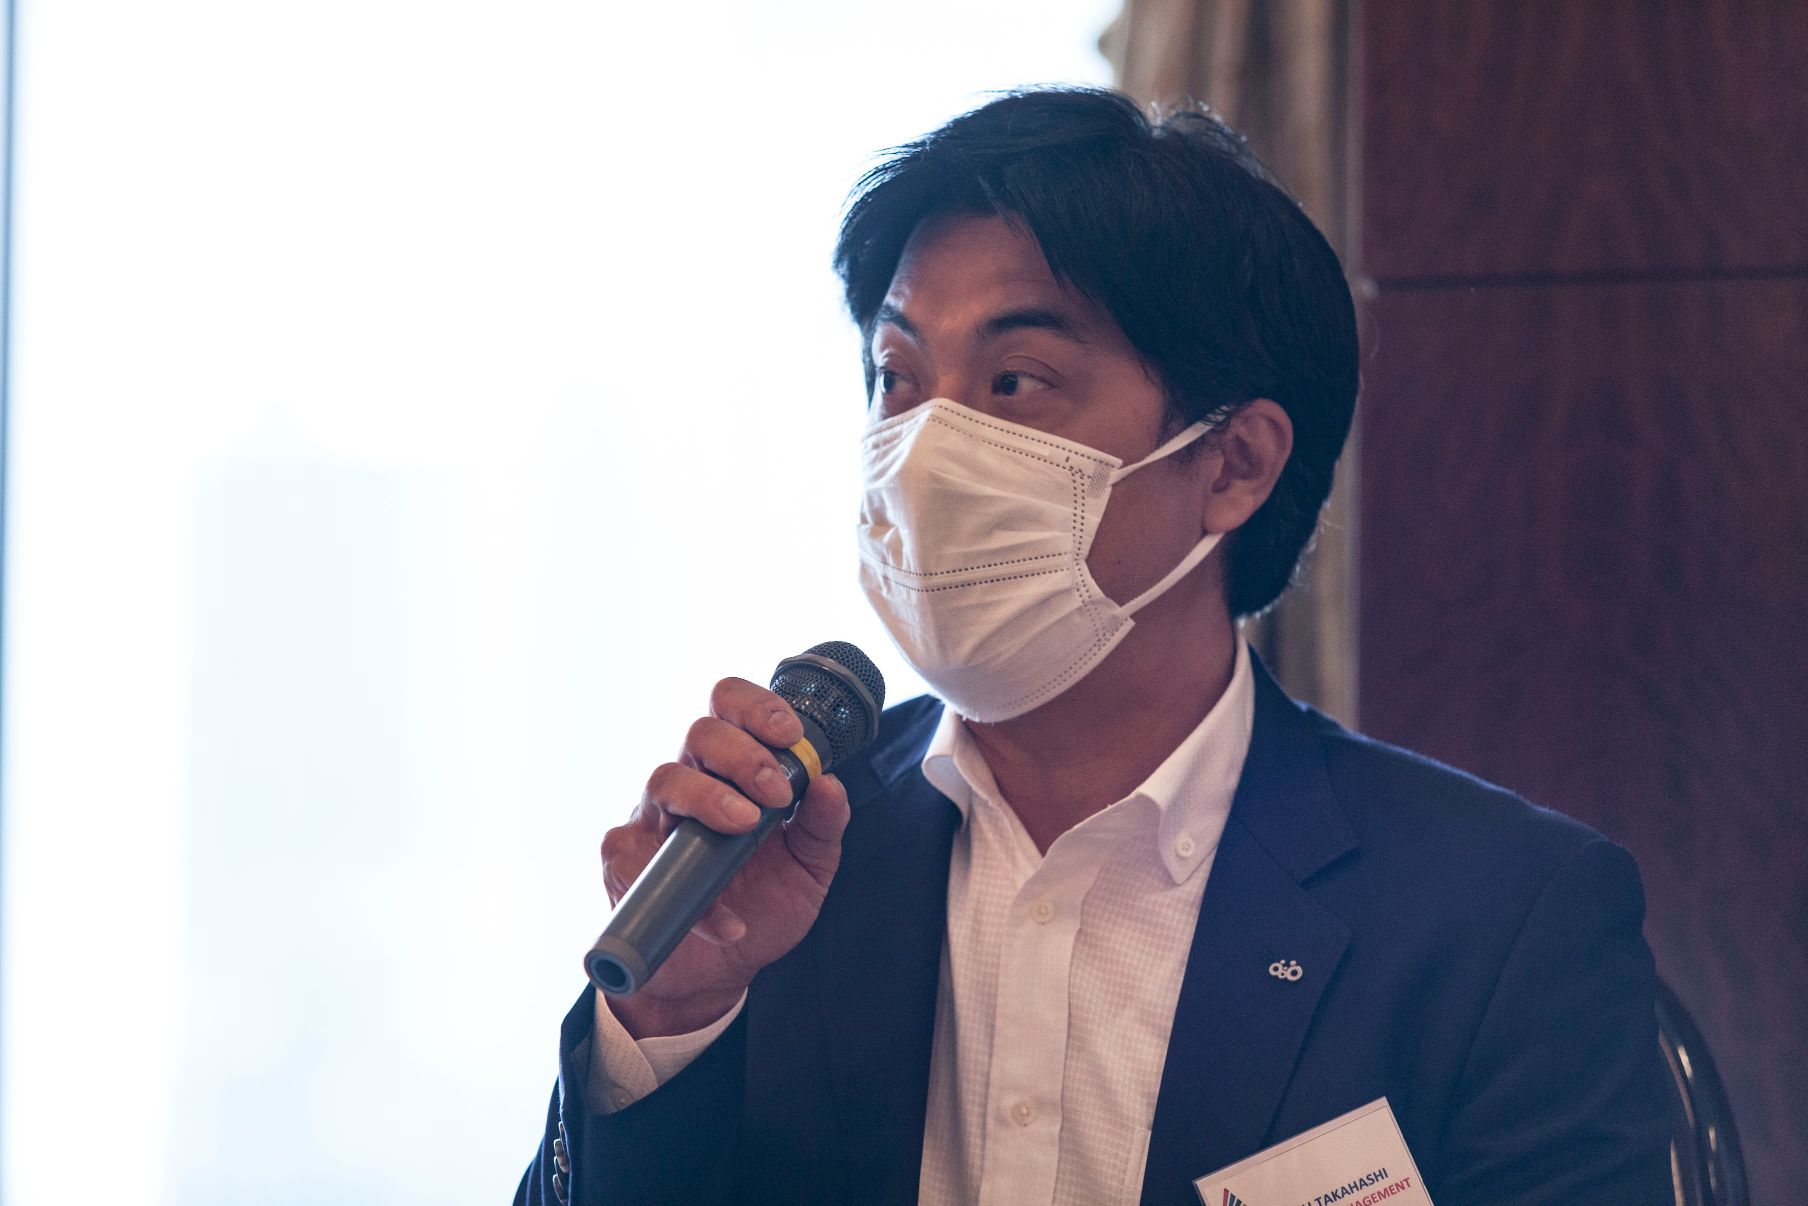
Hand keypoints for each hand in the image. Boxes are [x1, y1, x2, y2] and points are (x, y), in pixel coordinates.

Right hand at [599, 676, 850, 1037]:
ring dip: (709, 798)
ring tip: (745, 827)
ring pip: (665, 778)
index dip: (756, 707)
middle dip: (743, 755)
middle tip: (776, 794)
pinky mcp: (624, 862)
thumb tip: (829, 783)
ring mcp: (653, 819)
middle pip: (700, 733)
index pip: (731, 708)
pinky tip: (726, 920)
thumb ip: (823, 826)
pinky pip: (641, 858)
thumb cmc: (763, 904)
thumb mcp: (809, 867)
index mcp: (733, 769)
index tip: (790, 735)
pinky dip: (687, 891)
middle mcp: (690, 783)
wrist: (722, 972)